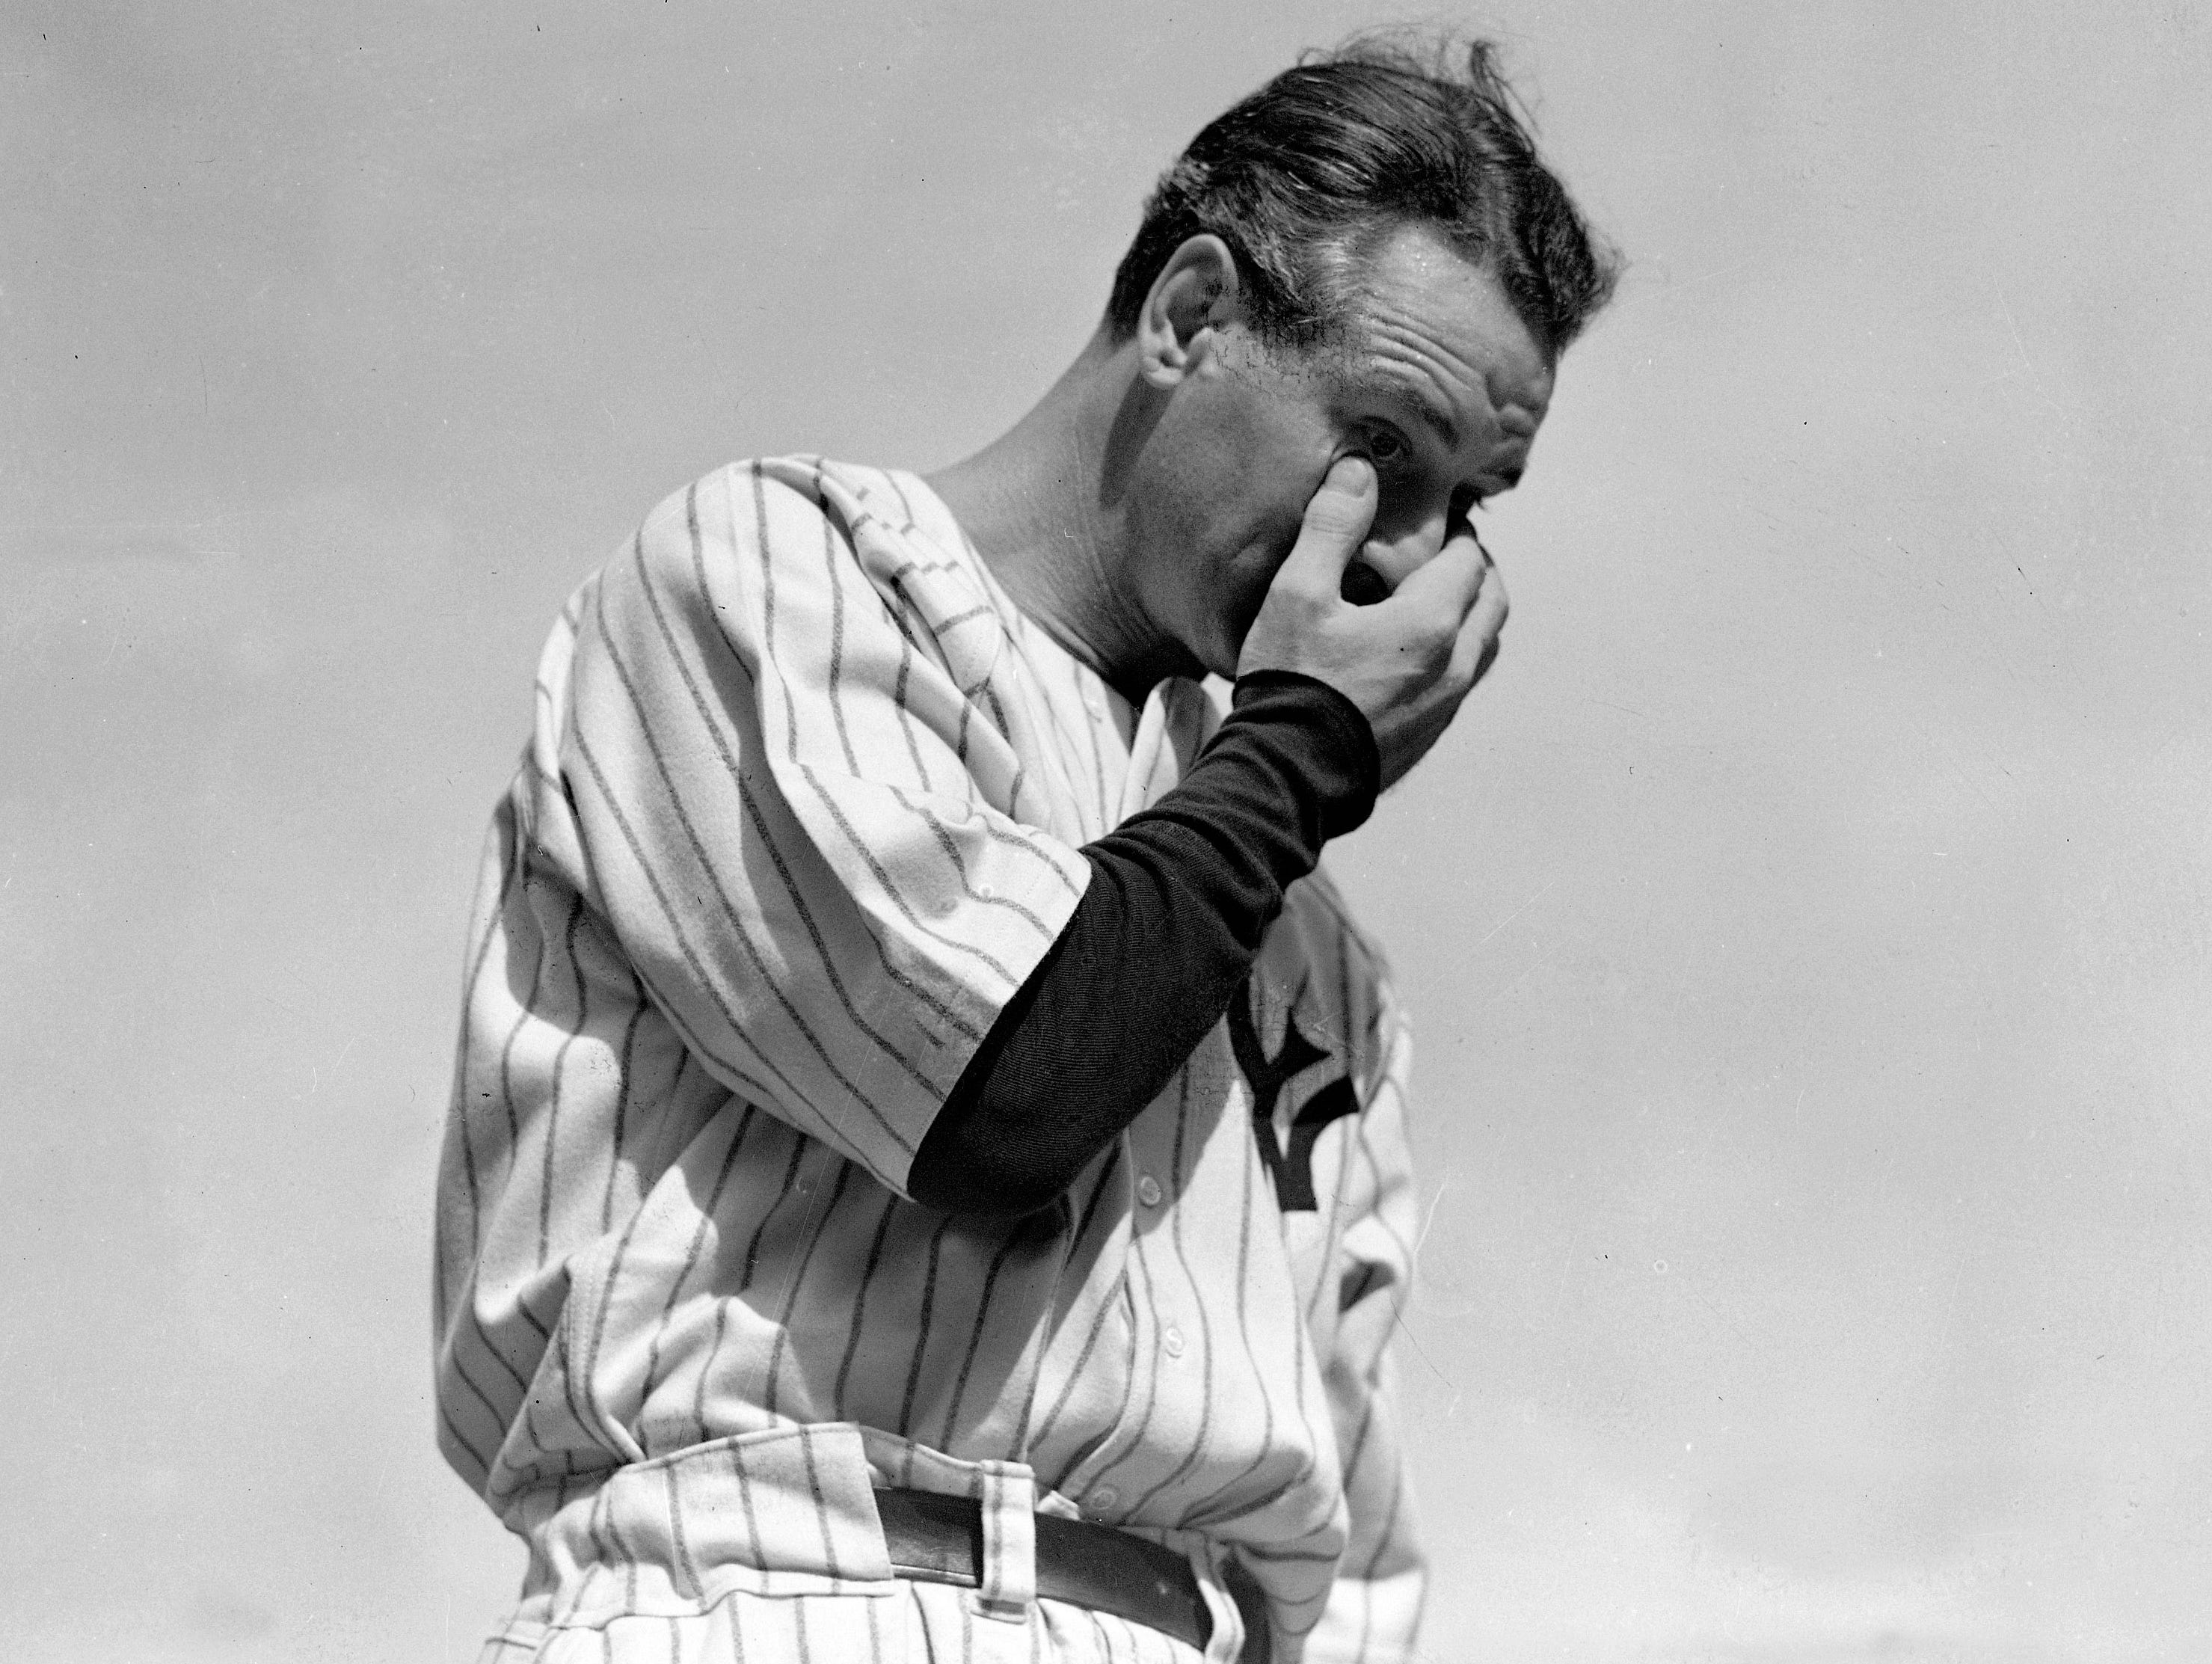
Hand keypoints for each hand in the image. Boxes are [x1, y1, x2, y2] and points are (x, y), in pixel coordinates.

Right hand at [1236, 456, 1507, 790]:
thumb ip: (1331, 527)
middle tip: (1443, 552)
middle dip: (1475, 570)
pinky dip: (1453, 653)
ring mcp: (1446, 706)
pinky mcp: (1430, 736)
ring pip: (1483, 645)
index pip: (1469, 559)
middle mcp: (1453, 664)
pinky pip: (1461, 682)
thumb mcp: (1297, 593)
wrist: (1286, 776)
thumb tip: (1359, 469)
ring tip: (1434, 599)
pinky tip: (1413, 653)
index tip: (1436, 517)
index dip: (1457, 531)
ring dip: (1471, 613)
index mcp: (1431, 622)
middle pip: (1492, 601)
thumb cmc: (1291, 682)